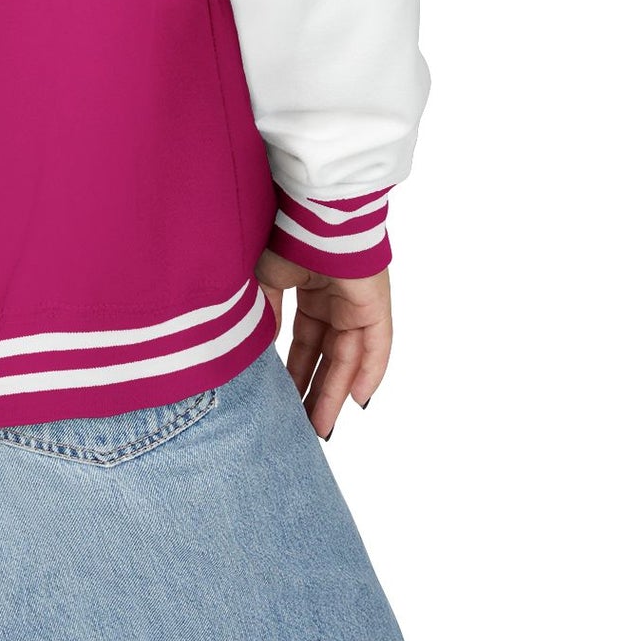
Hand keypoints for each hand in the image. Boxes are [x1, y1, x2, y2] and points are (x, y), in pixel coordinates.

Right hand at [255, 249, 391, 439]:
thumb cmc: (285, 236)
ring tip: (320, 427)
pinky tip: (356, 401)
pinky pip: (376, 346)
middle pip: (326, 357)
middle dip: (313, 391)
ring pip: (348, 358)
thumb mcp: (265, 280)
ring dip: (335, 392)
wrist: (310, 213)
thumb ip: (268, 316)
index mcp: (310, 292)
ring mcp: (357, 304)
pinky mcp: (375, 305)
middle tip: (301, 425)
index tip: (281, 400)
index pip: (304, 343)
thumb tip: (263, 350)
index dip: (293, 372)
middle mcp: (336, 302)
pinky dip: (368, 372)